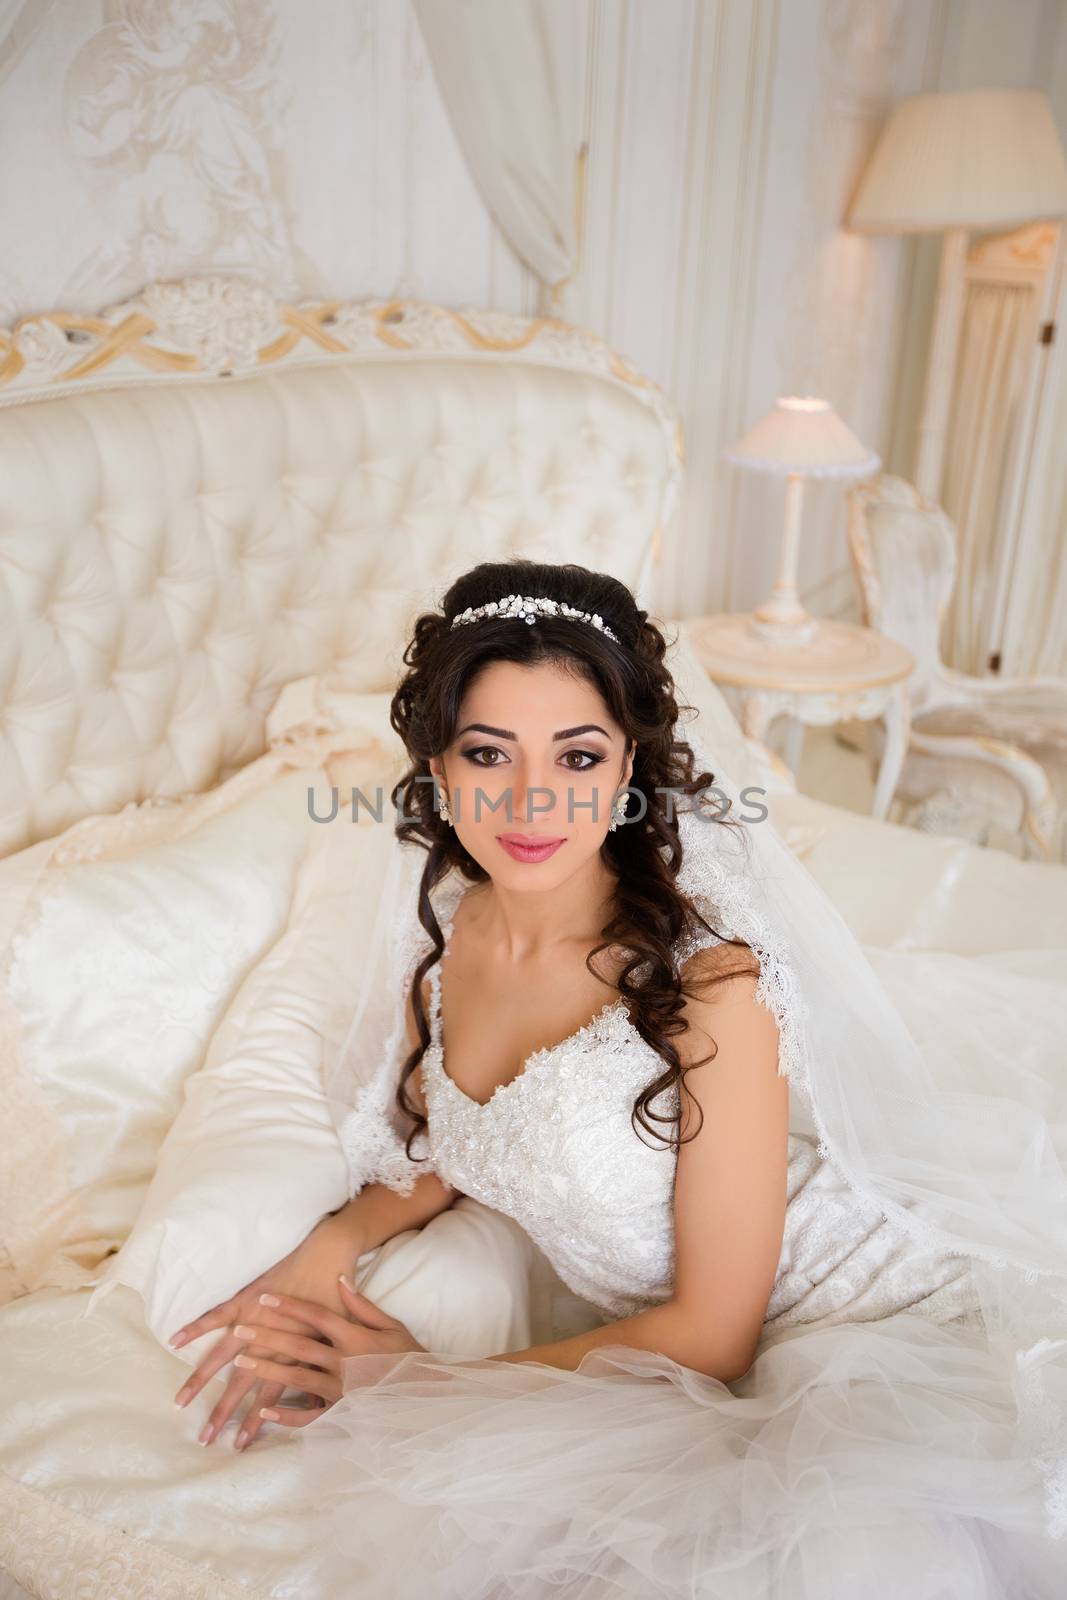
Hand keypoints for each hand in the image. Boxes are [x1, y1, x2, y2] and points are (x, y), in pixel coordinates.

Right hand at [168, 1212, 362, 1449]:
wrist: (329, 1256)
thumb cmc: (336, 1301)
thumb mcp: (335, 1343)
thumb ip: (324, 1371)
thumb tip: (318, 1405)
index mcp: (292, 1354)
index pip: (268, 1397)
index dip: (253, 1421)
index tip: (237, 1444)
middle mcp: (269, 1341)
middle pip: (241, 1383)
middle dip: (222, 1412)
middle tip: (204, 1438)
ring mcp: (254, 1318)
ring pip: (222, 1355)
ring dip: (200, 1380)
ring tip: (180, 1402)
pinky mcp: (246, 1297)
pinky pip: (216, 1315)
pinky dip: (195, 1327)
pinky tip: (174, 1340)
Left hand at [229, 1276, 424, 1432]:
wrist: (426, 1393)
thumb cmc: (408, 1356)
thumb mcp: (392, 1325)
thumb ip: (362, 1305)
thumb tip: (340, 1279)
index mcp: (354, 1337)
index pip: (315, 1316)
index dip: (288, 1305)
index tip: (264, 1297)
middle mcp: (343, 1362)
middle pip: (297, 1345)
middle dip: (266, 1336)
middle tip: (240, 1330)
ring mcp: (340, 1390)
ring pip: (295, 1378)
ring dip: (266, 1371)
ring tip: (242, 1363)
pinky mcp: (341, 1413)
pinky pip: (310, 1417)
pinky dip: (286, 1417)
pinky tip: (265, 1414)